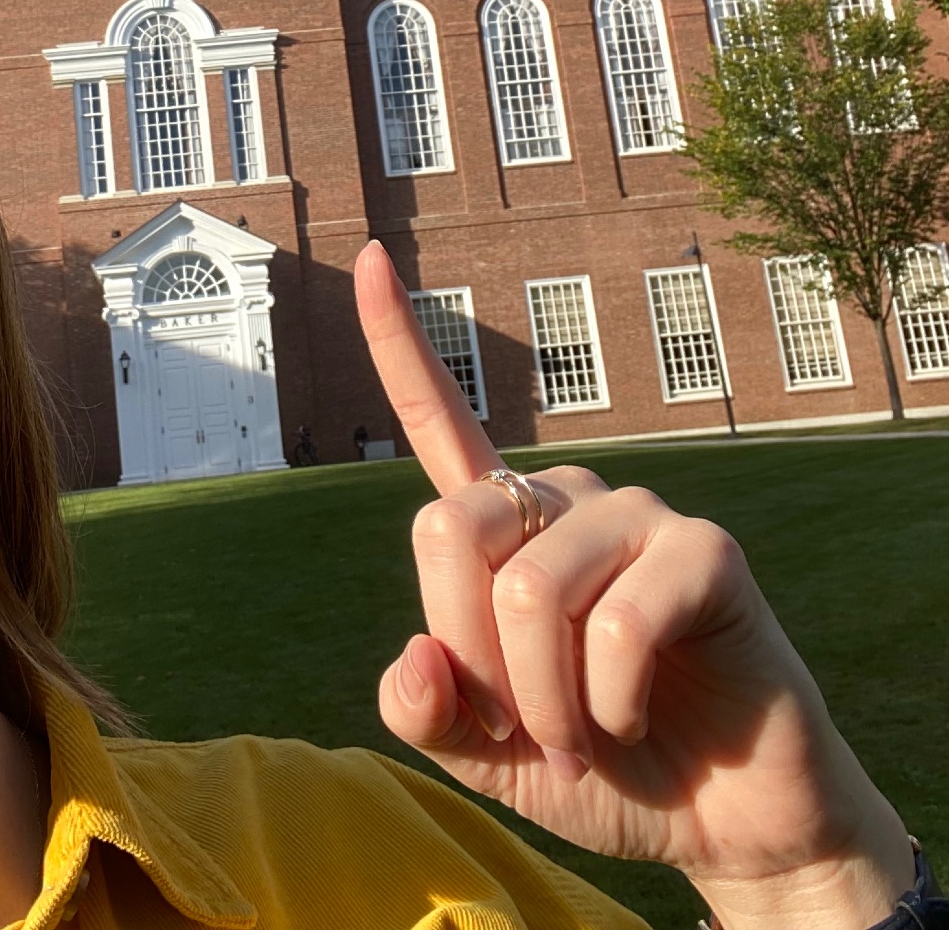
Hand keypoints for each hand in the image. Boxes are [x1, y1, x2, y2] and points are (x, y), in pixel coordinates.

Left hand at [354, 241, 913, 929]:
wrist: (715, 827)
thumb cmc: (599, 768)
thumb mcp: (486, 755)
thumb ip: (428, 711)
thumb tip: (416, 656)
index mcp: (507, 527)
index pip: (439, 419)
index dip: (397, 340)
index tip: (367, 255)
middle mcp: (564, 500)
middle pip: (453, 531)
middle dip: (474, 660)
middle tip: (528, 728)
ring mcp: (636, 512)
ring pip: (530, 593)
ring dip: (547, 705)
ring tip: (587, 738)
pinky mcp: (703, 551)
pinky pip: (615, 627)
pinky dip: (608, 705)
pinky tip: (636, 718)